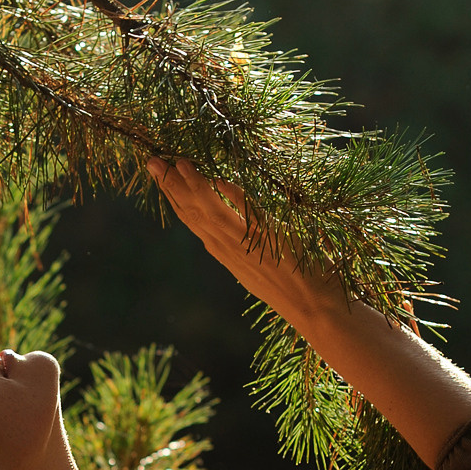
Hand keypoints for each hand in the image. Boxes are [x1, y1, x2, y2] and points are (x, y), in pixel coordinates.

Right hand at [148, 157, 345, 328]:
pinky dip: (231, 196)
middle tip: (152, 160)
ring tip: (176, 162)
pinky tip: (221, 178)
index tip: (161, 176)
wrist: (318, 309)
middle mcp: (229, 250)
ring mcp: (246, 246)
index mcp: (225, 254)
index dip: (173, 197)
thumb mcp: (258, 261)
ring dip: (193, 186)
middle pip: (192, 214)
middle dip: (170, 186)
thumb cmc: (294, 285)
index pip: (191, 220)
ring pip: (211, 213)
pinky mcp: (268, 241)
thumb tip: (229, 200)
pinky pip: (246, 213)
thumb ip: (241, 236)